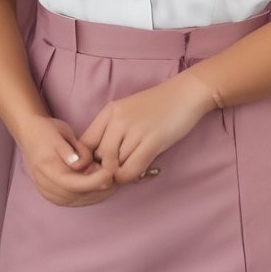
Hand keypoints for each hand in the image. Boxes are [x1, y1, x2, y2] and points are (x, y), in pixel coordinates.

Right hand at [15, 113, 115, 206]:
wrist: (30, 135)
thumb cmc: (48, 131)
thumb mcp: (62, 133)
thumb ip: (72, 151)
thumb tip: (81, 165)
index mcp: (47, 168)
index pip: (74, 183)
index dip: (94, 181)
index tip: (110, 173)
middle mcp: (45, 185)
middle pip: (77, 195)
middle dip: (99, 189)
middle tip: (116, 177)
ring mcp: (48, 193)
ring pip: (77, 201)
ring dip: (96, 194)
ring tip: (110, 181)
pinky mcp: (52, 196)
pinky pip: (74, 201)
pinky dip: (89, 196)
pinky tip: (99, 186)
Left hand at [79, 70, 215, 184]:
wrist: (185, 94)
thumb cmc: (157, 106)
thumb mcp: (127, 111)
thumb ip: (112, 130)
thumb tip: (99, 159)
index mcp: (109, 111)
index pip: (85, 143)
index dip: (89, 161)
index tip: (101, 167)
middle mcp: (117, 119)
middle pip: (99, 157)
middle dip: (107, 170)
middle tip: (120, 171)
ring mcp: (134, 129)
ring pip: (114, 166)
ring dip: (121, 174)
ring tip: (133, 168)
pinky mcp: (152, 141)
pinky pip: (131, 170)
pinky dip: (131, 177)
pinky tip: (140, 172)